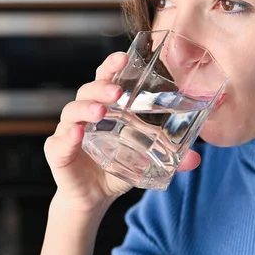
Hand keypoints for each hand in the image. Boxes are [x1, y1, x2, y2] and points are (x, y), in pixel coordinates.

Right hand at [44, 52, 201, 211]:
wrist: (94, 197)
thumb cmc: (116, 168)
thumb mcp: (145, 161)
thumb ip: (170, 159)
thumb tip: (197, 159)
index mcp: (105, 108)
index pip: (105, 79)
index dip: (111, 66)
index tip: (124, 57)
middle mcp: (84, 114)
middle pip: (87, 91)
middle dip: (102, 87)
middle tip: (117, 91)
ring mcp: (68, 131)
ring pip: (72, 112)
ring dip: (86, 109)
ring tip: (100, 112)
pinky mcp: (57, 152)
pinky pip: (59, 142)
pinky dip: (68, 137)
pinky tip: (78, 135)